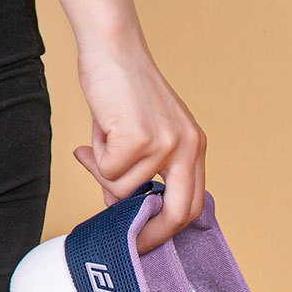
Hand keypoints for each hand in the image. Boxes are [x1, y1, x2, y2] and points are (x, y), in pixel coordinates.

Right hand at [73, 30, 206, 253]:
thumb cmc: (124, 90)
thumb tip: (118, 208)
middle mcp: (189, 147)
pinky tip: (101, 128)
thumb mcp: (146, 137)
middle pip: (179, 213)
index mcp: (196, 148)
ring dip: (104, 170)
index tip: (145, 243)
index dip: (169, 230)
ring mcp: (167, 143)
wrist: (114, 49)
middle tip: (126, 241)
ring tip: (103, 138)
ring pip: (124, 189)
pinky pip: (108, 170)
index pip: (193, 205)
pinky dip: (96, 154)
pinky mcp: (140, 138)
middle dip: (149, 234)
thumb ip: (142, 173)